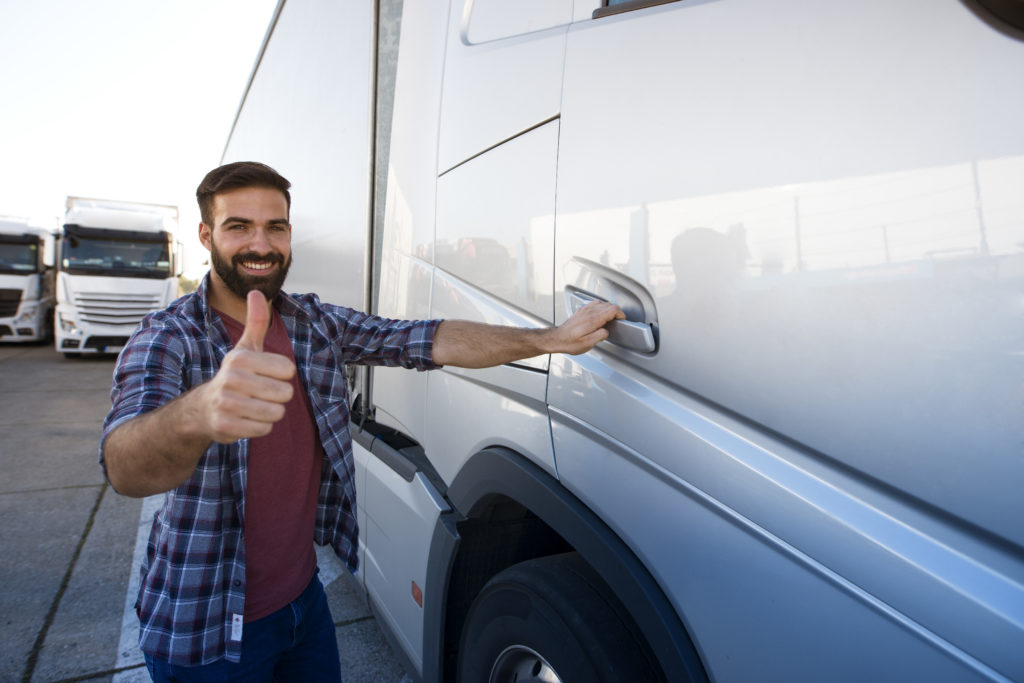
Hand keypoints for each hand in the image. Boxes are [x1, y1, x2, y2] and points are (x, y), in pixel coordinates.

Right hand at [199, 290, 295, 442]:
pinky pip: (264, 429)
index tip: (264, 374)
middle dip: (277, 396)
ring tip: (252, 405)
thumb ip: (256, 321)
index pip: (288, 370)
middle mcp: (232, 379)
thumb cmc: (234, 375)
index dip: (281, 375)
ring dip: (269, 412)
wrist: (203, 408)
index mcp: (241, 358)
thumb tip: (256, 291)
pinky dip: (259, 427)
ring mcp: (227, 403)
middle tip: (258, 393)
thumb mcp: (246, 348)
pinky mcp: (226, 425)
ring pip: (276, 413)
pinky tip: (245, 419)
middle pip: (285, 393)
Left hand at [548, 301, 624, 354]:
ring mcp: (584, 309)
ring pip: (602, 303)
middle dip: (616, 312)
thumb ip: (601, 335)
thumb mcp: (588, 343)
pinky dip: (600, 308)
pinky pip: (594, 304)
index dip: (620, 314)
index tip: (621, 320)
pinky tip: (599, 316)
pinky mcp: (581, 311)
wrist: (557, 339)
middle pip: (609, 305)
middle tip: (617, 321)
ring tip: (609, 319)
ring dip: (608, 309)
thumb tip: (607, 331)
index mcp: (593, 319)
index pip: (613, 309)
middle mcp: (589, 311)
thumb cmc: (570, 342)